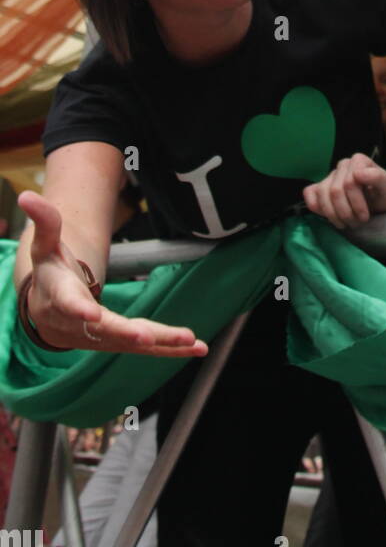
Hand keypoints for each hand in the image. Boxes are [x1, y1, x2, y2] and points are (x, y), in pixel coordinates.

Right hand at [17, 191, 207, 357]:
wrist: (49, 314)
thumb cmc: (51, 274)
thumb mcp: (46, 247)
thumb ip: (44, 223)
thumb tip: (26, 196)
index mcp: (62, 298)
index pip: (69, 304)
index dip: (79, 309)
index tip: (90, 314)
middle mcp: (83, 324)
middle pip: (106, 329)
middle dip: (126, 333)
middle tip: (145, 336)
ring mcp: (103, 337)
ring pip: (131, 342)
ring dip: (161, 343)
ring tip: (190, 341)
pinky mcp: (121, 342)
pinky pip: (147, 348)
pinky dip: (171, 350)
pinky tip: (198, 348)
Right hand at [303, 154, 385, 228]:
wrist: (381, 205)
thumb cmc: (385, 196)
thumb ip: (377, 178)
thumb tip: (357, 173)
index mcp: (358, 160)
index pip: (350, 183)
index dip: (356, 203)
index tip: (365, 217)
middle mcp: (342, 165)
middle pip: (335, 191)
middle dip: (345, 212)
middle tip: (357, 223)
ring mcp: (330, 176)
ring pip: (322, 194)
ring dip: (333, 215)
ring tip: (346, 224)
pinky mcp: (320, 187)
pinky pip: (310, 193)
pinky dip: (316, 207)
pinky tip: (327, 216)